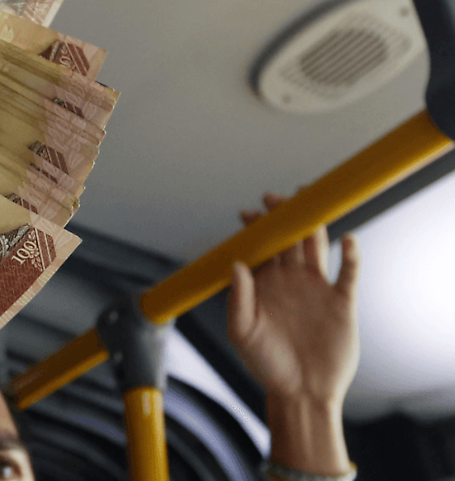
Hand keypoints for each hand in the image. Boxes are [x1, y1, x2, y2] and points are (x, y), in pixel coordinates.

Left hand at [227, 193, 360, 407]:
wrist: (300, 392)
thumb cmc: (267, 364)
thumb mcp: (242, 333)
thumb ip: (238, 299)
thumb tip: (237, 264)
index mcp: (265, 284)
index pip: (260, 247)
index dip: (255, 229)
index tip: (248, 214)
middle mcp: (291, 280)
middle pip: (288, 239)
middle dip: (283, 216)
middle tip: (276, 198)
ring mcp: (317, 288)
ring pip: (316, 247)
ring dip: (313, 225)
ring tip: (309, 203)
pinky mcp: (342, 302)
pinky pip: (349, 273)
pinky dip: (351, 255)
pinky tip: (348, 241)